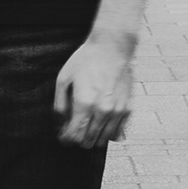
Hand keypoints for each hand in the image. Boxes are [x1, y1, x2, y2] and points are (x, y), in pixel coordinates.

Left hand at [54, 30, 133, 147]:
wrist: (112, 47)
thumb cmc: (87, 60)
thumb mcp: (64, 78)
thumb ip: (60, 104)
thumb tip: (60, 123)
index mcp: (84, 103)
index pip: (74, 135)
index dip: (66, 140)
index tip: (63, 137)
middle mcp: (102, 110)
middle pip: (88, 141)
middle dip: (78, 140)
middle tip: (73, 130)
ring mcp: (117, 111)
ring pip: (104, 140)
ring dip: (93, 138)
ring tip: (87, 127)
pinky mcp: (128, 108)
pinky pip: (118, 132)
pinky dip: (108, 133)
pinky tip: (101, 124)